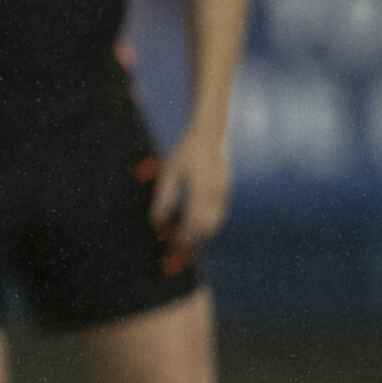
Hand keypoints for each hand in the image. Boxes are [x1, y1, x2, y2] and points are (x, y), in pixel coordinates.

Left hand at [151, 127, 230, 249]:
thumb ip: (163, 199)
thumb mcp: (169, 174)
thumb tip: (157, 221)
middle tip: (176, 247)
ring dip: (200, 234)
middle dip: (193, 241)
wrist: (210, 135)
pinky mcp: (225, 191)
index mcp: (202, 193)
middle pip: (206, 229)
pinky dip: (207, 224)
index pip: (193, 226)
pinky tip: (194, 224)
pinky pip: (218, 215)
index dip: (183, 239)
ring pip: (215, 224)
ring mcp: (223, 194)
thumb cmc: (186, 152)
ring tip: (183, 238)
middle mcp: (216, 196)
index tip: (171, 246)